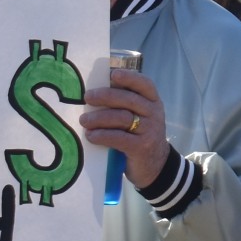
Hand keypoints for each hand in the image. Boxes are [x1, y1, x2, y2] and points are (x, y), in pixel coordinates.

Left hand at [78, 66, 169, 186]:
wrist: (155, 166)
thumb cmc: (140, 136)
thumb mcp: (140, 117)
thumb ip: (126, 105)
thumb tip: (96, 92)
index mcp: (153, 102)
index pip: (145, 84)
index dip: (129, 77)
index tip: (112, 74)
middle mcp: (154, 114)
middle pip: (129, 99)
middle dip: (106, 96)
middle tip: (87, 97)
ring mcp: (150, 131)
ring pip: (122, 118)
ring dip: (99, 118)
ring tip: (84, 120)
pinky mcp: (141, 147)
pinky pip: (119, 138)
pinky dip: (102, 135)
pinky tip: (91, 136)